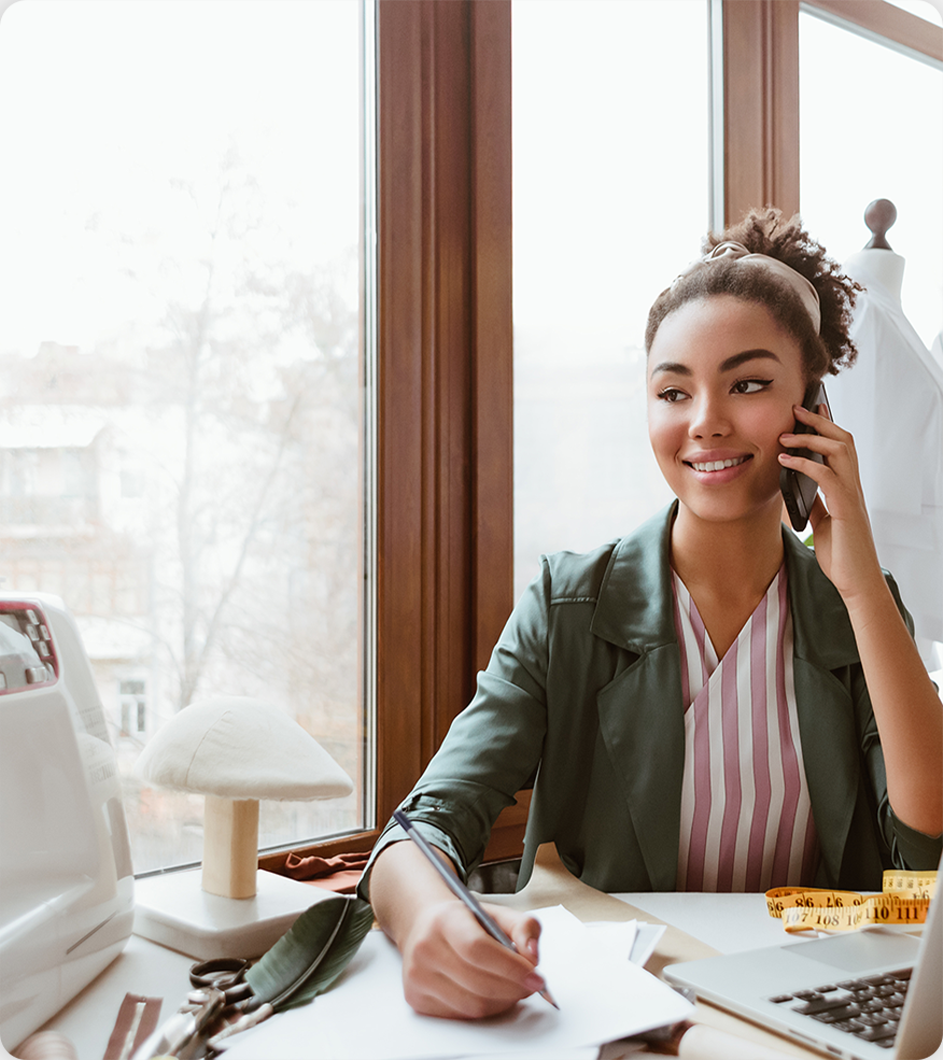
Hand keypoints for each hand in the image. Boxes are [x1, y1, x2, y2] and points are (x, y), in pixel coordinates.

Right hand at [399, 899, 544, 1018]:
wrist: (425, 926)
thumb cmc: (464, 921)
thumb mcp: (496, 913)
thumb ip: (524, 927)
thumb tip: (533, 955)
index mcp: (445, 919)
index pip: (478, 949)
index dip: (511, 967)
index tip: (535, 976)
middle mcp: (426, 948)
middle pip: (478, 983)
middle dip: (513, 989)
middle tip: (530, 985)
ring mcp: (418, 976)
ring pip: (472, 1006)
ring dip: (503, 1002)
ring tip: (513, 989)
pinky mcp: (417, 998)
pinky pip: (461, 1016)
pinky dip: (485, 1010)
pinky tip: (492, 995)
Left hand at [778, 403, 884, 603]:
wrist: (856, 583)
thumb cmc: (842, 556)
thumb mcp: (823, 524)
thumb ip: (815, 504)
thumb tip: (798, 489)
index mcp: (847, 488)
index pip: (841, 447)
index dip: (826, 427)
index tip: (809, 411)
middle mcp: (853, 486)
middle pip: (842, 440)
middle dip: (820, 421)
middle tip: (796, 409)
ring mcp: (852, 496)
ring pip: (839, 451)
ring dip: (811, 437)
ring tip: (786, 433)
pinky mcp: (846, 508)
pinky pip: (827, 476)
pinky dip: (805, 464)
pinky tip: (785, 461)